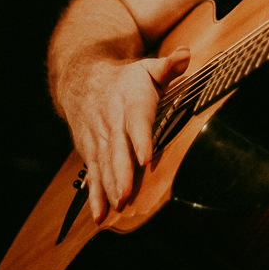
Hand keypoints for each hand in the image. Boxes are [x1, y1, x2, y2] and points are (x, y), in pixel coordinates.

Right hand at [62, 47, 190, 222]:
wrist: (82, 80)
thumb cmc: (125, 79)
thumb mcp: (146, 68)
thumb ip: (167, 66)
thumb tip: (185, 54)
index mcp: (129, 102)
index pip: (136, 122)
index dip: (140, 139)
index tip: (146, 157)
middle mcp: (111, 123)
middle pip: (116, 150)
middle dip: (121, 173)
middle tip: (127, 194)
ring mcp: (98, 140)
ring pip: (103, 166)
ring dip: (109, 187)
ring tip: (117, 206)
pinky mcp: (90, 152)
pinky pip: (92, 175)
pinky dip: (94, 196)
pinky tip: (100, 215)